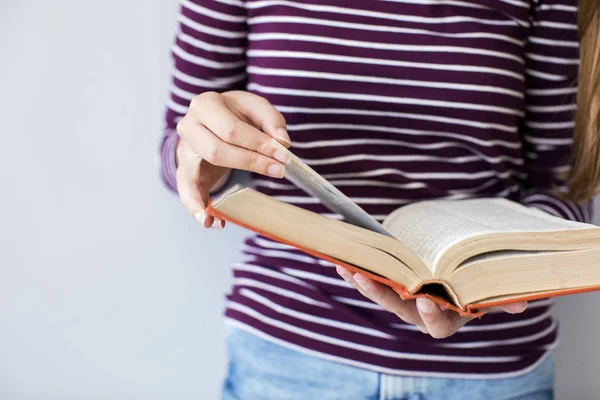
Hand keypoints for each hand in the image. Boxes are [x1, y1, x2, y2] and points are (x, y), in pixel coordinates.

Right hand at [175, 91, 290, 228]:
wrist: (209, 122)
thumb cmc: (235, 115)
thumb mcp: (254, 109)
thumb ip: (271, 120)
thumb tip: (282, 142)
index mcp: (206, 105)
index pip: (232, 129)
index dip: (259, 143)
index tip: (284, 155)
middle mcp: (188, 126)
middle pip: (217, 150)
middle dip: (251, 163)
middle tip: (278, 171)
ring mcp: (183, 151)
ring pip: (198, 173)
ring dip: (226, 186)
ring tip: (252, 198)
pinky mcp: (184, 171)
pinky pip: (185, 192)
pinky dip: (196, 209)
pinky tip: (212, 222)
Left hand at [336, 266, 526, 338]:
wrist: (461, 267)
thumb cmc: (477, 280)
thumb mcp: (490, 288)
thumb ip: (501, 297)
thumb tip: (521, 303)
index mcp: (449, 317)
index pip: (438, 326)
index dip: (431, 316)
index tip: (424, 300)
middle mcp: (423, 313)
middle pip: (400, 309)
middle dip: (382, 294)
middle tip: (365, 277)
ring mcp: (405, 301)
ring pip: (382, 296)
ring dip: (363, 282)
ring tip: (347, 267)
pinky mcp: (391, 287)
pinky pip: (373, 283)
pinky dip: (357, 273)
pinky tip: (341, 262)